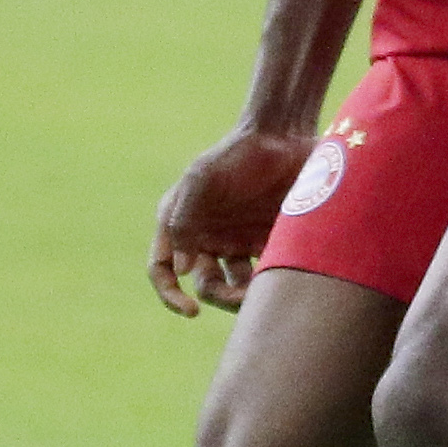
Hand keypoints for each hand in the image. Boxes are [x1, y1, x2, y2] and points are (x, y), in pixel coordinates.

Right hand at [148, 126, 315, 316]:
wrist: (284, 136)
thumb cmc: (236, 153)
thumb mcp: (201, 179)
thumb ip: (184, 220)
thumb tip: (181, 269)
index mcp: (179, 224)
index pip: (162, 270)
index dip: (170, 295)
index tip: (191, 311)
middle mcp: (206, 238)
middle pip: (205, 286)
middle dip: (221, 299)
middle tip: (244, 299)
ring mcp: (238, 242)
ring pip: (237, 287)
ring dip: (248, 296)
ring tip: (267, 288)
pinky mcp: (269, 241)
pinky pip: (267, 273)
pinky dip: (273, 280)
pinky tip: (285, 271)